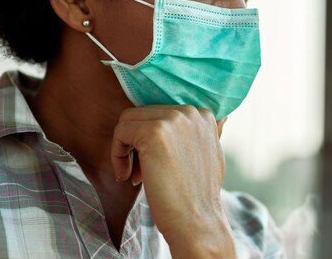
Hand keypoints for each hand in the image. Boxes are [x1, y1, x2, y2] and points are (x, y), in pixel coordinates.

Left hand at [111, 105, 233, 257]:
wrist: (197, 220)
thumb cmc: (198, 194)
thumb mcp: (210, 154)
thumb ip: (202, 133)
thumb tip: (215, 118)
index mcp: (203, 114)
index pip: (161, 113)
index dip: (151, 139)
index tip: (154, 164)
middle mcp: (190, 111)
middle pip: (143, 114)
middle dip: (136, 142)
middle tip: (140, 173)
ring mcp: (172, 120)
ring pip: (129, 120)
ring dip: (124, 148)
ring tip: (132, 175)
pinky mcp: (153, 132)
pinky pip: (121, 132)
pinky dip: (117, 155)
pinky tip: (127, 177)